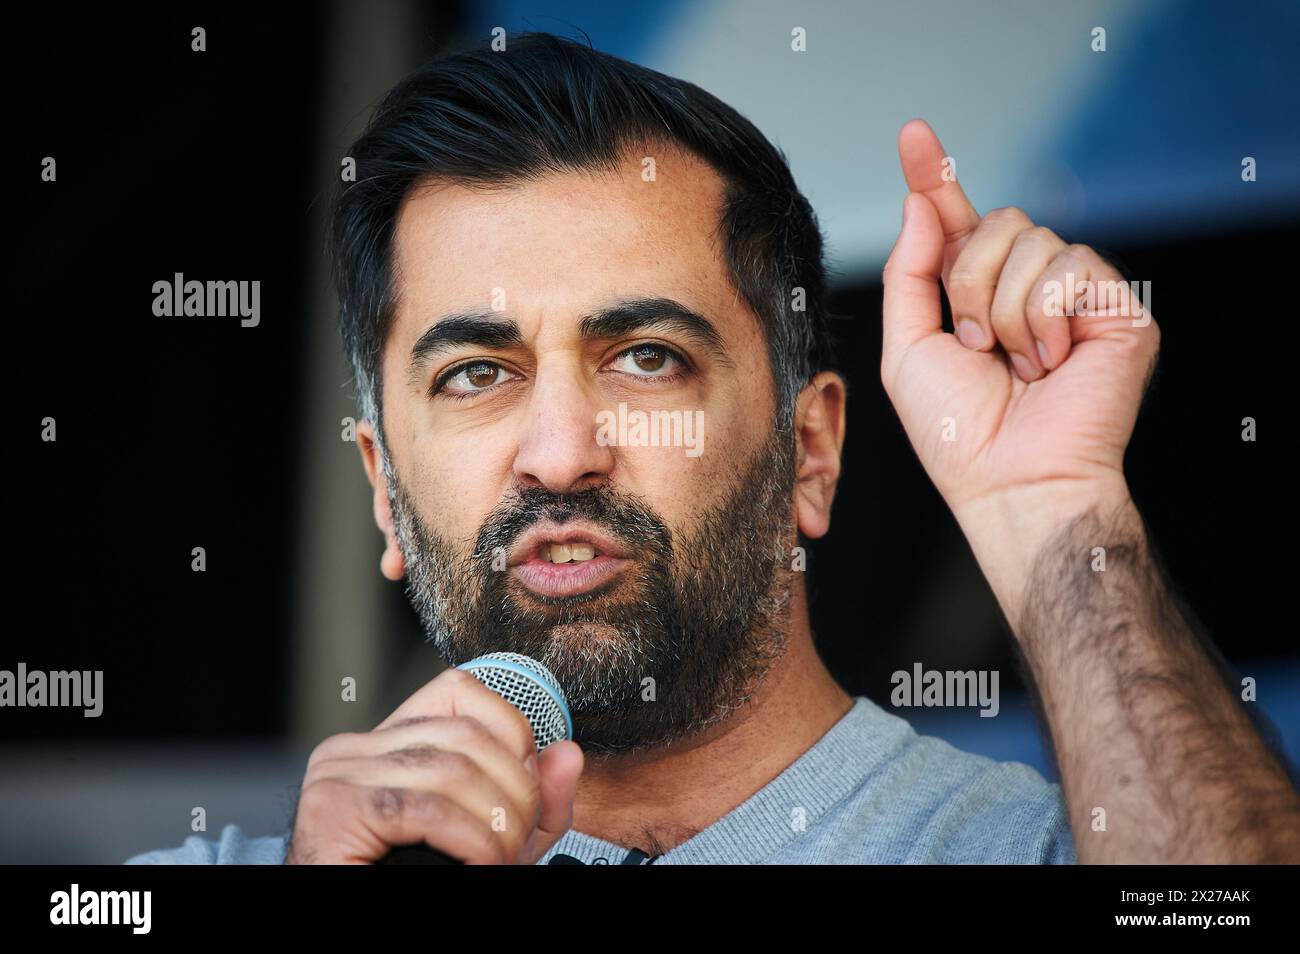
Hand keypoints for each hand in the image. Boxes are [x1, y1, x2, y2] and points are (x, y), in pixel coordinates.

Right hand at [285, 666, 583, 863]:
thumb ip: (531, 802)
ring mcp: (338, 775)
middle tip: (520, 838)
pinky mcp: (334, 809)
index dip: (509, 729)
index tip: (527, 784)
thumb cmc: (411, 880)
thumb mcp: (488, 839)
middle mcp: (353, 749)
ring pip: (452, 770)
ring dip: (497, 822)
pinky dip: (472, 841)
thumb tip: (569, 753)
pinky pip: (428, 809)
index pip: (457, 691)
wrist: (347, 926)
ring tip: (501, 858)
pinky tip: (479, 863)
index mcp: (383, 744)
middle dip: (515, 789)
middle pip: (464, 734)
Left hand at [880, 119, 1159, 518]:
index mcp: (975, 292)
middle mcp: (1026, 286)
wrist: (1010, 478)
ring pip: (1031, 241)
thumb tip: (923, 202)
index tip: (913, 133)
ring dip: (1005, 312)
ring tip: (1019, 365)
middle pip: (994, 222)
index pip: (956, 218)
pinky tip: (1054, 362)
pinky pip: (1070, 266)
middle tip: (977, 346)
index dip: (936, 174)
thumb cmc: (957, 431)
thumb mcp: (908, 347)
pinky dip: (1046, 320)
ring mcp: (1074, 294)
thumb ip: (910, 271)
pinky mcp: (1115, 306)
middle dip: (968, 285)